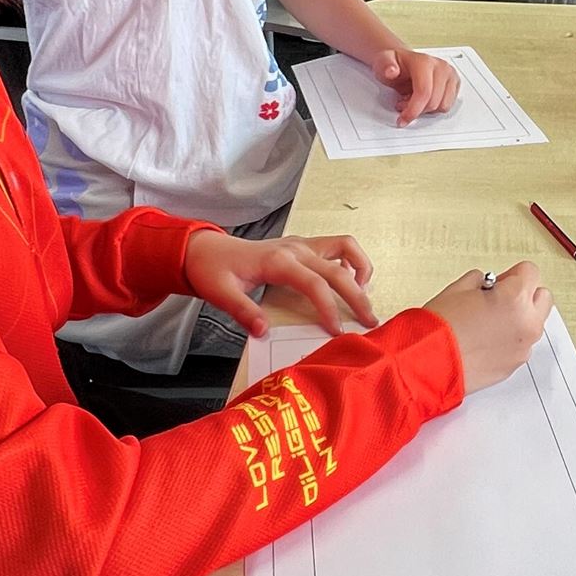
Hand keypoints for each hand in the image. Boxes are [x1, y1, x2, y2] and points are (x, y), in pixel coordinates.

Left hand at [185, 231, 377, 336]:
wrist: (205, 249)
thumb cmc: (213, 271)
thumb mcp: (220, 293)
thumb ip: (243, 312)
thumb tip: (264, 331)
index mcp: (278, 260)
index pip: (315, 283)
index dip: (329, 308)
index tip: (337, 331)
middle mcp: (296, 248)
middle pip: (339, 269)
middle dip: (357, 295)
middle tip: (370, 320)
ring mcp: (301, 244)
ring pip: (345, 246)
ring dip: (361, 268)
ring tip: (363, 295)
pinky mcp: (303, 246)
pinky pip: (337, 247)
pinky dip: (350, 262)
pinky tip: (347, 282)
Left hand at [373, 47, 459, 125]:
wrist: (403, 60)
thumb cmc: (395, 62)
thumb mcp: (383, 62)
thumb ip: (385, 66)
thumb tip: (391, 71)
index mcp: (425, 62)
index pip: (424, 92)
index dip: (413, 110)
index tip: (403, 119)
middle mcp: (441, 67)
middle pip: (434, 102)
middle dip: (417, 110)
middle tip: (403, 104)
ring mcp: (450, 74)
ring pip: (443, 106)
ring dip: (426, 110)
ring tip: (413, 100)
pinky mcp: (455, 82)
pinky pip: (447, 105)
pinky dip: (434, 108)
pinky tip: (424, 100)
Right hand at [424, 262, 550, 392]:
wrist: (429, 363)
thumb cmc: (440, 329)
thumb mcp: (459, 288)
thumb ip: (483, 281)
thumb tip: (490, 285)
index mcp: (515, 298)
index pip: (531, 272)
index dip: (512, 274)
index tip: (501, 280)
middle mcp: (526, 323)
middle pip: (543, 297)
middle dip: (525, 294)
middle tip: (501, 297)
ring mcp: (523, 347)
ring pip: (535, 323)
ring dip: (520, 318)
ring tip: (491, 321)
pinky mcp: (515, 365)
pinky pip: (522, 345)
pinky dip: (511, 340)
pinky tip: (487, 339)